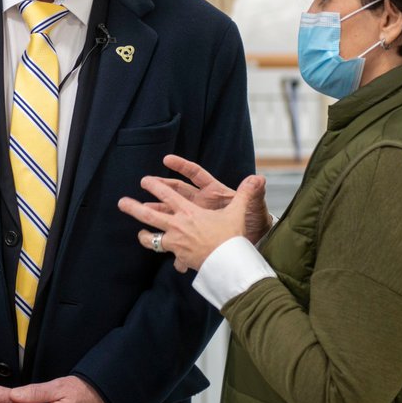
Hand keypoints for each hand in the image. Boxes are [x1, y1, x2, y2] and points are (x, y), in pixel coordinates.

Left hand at [118, 173, 266, 271]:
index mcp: (189, 212)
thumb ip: (245, 194)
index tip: (145, 181)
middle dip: (134, 207)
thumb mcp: (238, 212)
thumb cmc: (232, 236)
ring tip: (139, 234)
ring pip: (153, 239)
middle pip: (150, 215)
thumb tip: (258, 177)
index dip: (155, 186)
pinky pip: (169, 256)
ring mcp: (177, 243)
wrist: (230, 263)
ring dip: (145, 236)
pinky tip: (168, 258)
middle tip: (121, 202)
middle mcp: (178, 226)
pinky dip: (169, 256)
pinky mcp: (181, 257)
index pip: (168, 195)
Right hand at [150, 156, 270, 243]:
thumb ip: (252, 193)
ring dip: (157, 211)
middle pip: (177, 192)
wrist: (254, 240)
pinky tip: (160, 243)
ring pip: (172, 212)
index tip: (167, 160)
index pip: (195, 174)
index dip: (182, 166)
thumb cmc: (253, 222)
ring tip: (142, 209)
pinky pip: (178, 236)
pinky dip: (171, 241)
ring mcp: (196, 219)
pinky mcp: (194, 234)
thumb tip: (259, 179)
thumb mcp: (252, 207)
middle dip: (160, 186)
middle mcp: (202, 203)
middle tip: (145, 181)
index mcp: (213, 192)